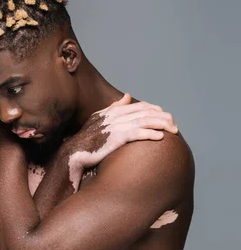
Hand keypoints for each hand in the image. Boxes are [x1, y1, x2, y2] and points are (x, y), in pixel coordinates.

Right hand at [60, 93, 177, 170]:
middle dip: (164, 118)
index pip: (141, 106)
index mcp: (114, 110)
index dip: (156, 110)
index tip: (166, 117)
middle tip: (175, 126)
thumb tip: (128, 96)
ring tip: (173, 131)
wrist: (74, 153)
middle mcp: (117, 115)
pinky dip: (150, 134)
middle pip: (147, 112)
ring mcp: (116, 126)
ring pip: (145, 121)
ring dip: (162, 125)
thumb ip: (114, 107)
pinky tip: (160, 138)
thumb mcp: (99, 118)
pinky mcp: (116, 138)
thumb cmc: (87, 139)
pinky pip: (138, 133)